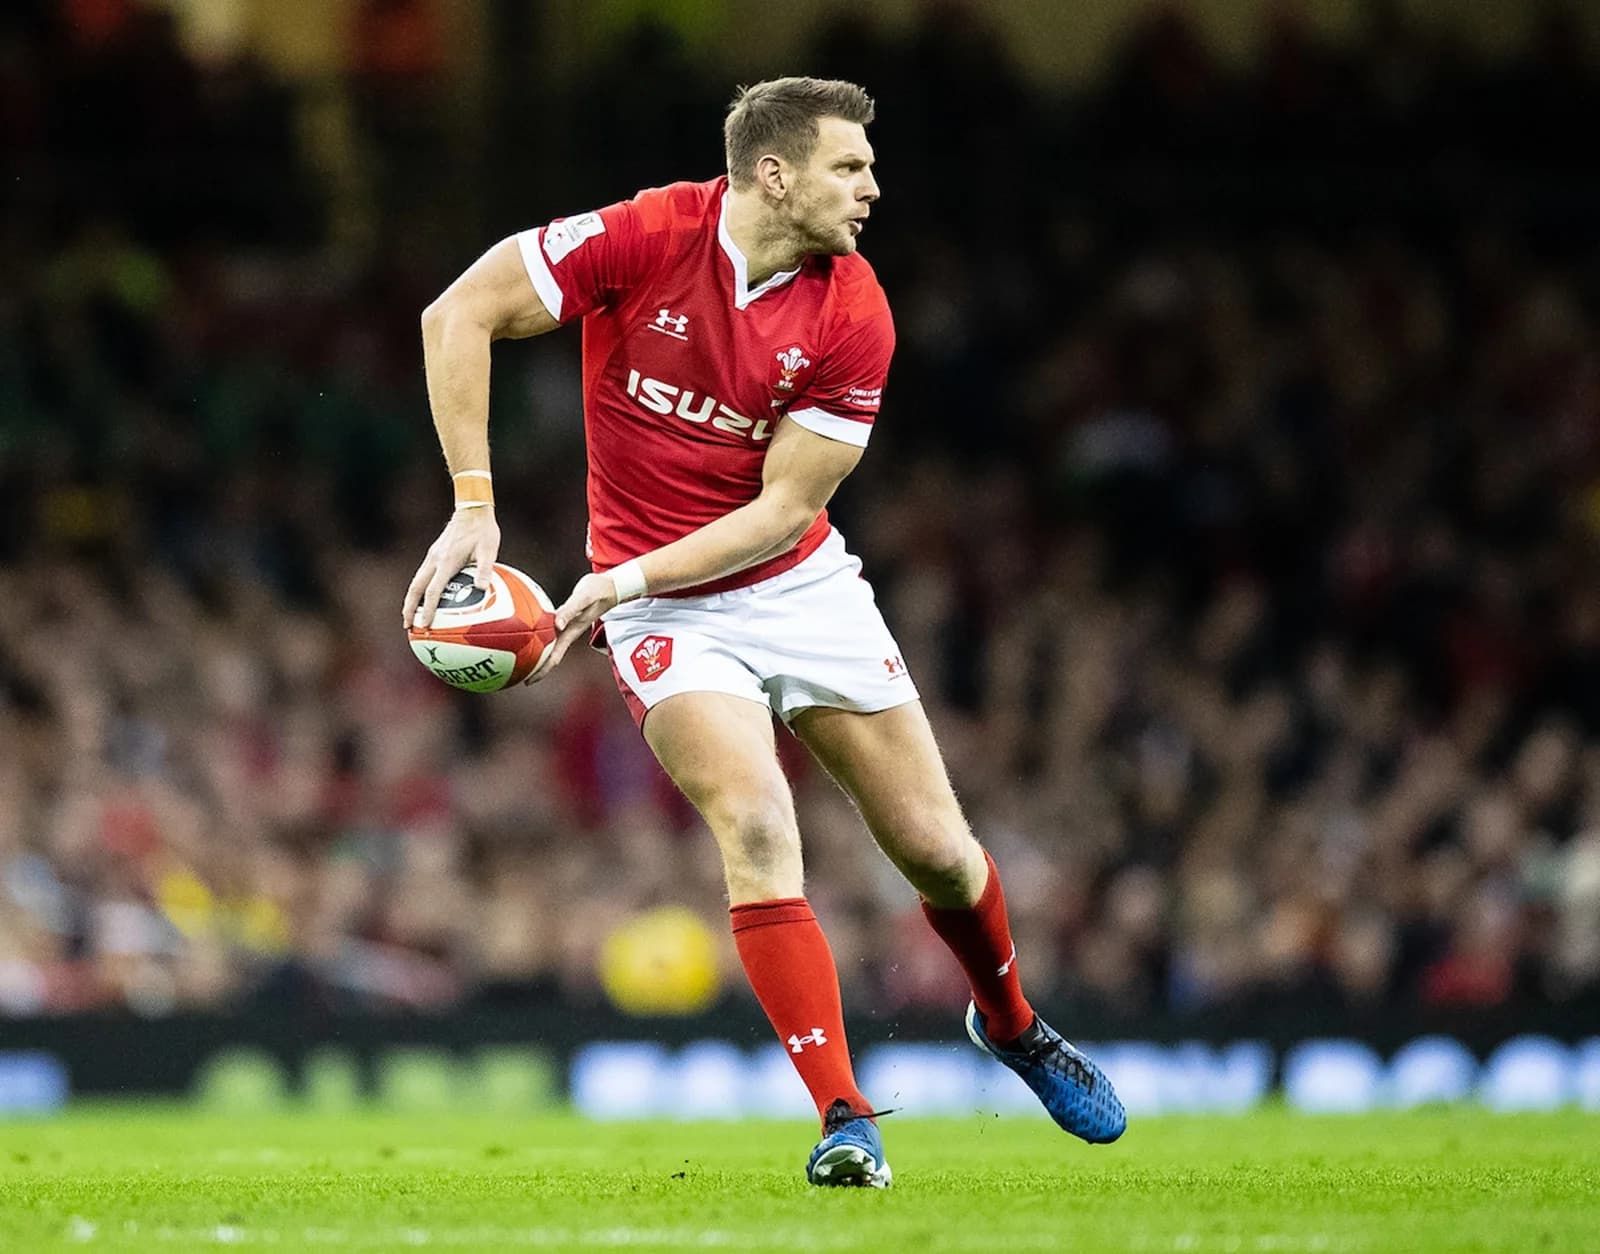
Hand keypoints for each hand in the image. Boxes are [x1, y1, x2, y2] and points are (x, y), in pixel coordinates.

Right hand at [402, 508, 500, 629]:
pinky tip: (423, 597)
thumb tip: (483, 588)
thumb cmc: (483, 530)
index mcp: (446, 562)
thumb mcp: (489, 550)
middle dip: (409, 609)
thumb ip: (485, 569)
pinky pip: (421, 574)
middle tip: (408, 626)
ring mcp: (433, 555)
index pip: (432, 591)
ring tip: (410, 616)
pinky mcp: (434, 552)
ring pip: (415, 581)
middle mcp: (435, 559)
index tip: (425, 625)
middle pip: (415, 588)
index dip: (427, 609)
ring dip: (410, 600)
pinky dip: (418, 589)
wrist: (472, 509)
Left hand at [525, 572, 618, 682]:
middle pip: (548, 655)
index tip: (528, 681)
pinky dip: (537, 633)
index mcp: (571, 631)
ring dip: (535, 652)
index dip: (542, 670)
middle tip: (515, 675)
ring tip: (518, 659)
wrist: (610, 586)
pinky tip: (527, 631)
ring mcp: (565, 625)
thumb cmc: (599, 590)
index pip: (554, 657)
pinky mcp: (564, 616)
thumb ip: (570, 610)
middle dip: (534, 668)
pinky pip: (547, 629)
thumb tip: (557, 624)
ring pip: (547, 644)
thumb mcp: (584, 598)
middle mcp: (567, 631)